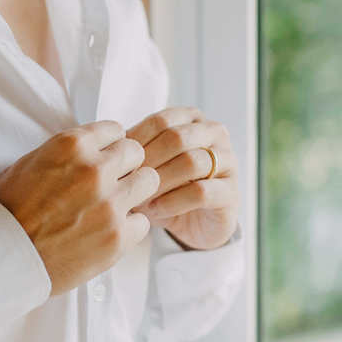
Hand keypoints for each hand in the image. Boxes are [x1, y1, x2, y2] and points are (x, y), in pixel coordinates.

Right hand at [0, 120, 159, 295]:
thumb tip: (97, 147)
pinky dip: (129, 228)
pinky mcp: (118, 237)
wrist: (1, 256)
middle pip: (137, 152)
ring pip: (149, 182)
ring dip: (135, 193)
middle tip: (112, 183)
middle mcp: (95, 170)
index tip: (104, 160)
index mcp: (72, 146)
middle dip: (126, 166)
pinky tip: (107, 233)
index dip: (110, 147)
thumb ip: (70, 153)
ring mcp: (110, 204)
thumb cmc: (10, 210)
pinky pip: (142, 222)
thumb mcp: (33, 162)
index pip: (115, 130)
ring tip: (115, 206)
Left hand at [126, 106, 238, 250]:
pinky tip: (155, 210)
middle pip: (178, 138)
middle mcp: (214, 134)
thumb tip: (110, 150)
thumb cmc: (165, 187)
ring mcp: (228, 161)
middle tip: (126, 181)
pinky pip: (202, 192)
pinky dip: (173, 202)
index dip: (136, 140)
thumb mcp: (146, 165)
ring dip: (160, 182)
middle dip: (148, 161)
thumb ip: (133, 153)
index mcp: (192, 119)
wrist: (192, 222)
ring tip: (139, 199)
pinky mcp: (231, 192)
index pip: (161, 120)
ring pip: (192, 163)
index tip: (115, 162)